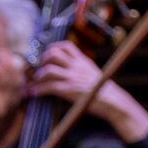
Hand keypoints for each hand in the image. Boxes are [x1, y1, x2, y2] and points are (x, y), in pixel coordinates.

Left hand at [29, 40, 147, 142]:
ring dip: (37, 76)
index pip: (66, 46)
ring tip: (35, 82)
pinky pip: (48, 87)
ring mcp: (72, 77)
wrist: (113, 101)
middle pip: (53, 53)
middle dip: (41, 60)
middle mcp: (76, 66)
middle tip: (38, 69)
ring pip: (48, 69)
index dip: (52, 48)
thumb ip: (81, 70)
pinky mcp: (69, 90)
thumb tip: (69, 71)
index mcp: (82, 61)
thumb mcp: (93, 74)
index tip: (45, 55)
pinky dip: (37, 90)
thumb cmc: (102, 91)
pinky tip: (33, 93)